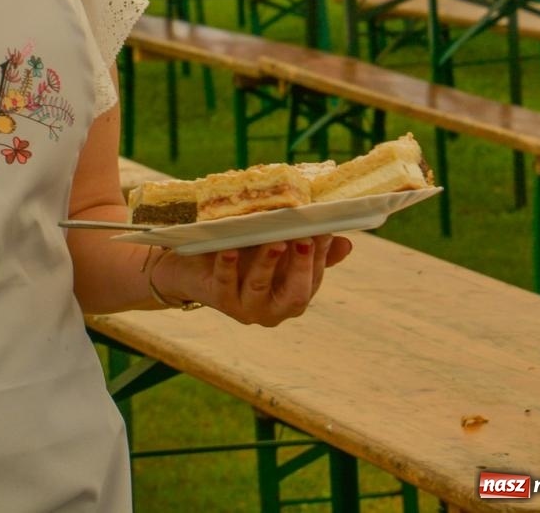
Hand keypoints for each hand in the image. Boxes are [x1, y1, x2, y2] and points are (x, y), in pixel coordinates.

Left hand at [158, 235, 352, 326]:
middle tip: (305, 239)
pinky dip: (228, 265)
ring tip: (274, 241)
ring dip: (268, 263)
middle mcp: (273, 309)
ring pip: (259, 287)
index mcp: (292, 297)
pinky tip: (229, 249)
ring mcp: (245, 308)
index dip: (322, 256)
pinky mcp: (218, 300)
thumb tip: (346, 242)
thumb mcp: (276, 250)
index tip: (325, 229)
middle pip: (296, 296)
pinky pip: (225, 283)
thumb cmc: (242, 256)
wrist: (193, 268)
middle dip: (303, 267)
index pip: (314, 278)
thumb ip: (308, 249)